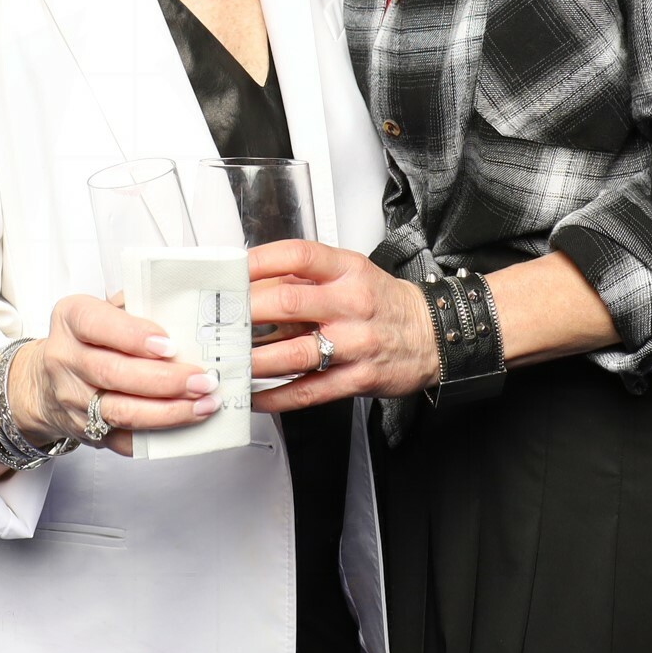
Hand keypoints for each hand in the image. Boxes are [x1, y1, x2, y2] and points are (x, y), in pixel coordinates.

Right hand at [8, 293, 220, 457]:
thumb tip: (184, 312)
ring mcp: (73, 400)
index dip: (134, 336)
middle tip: (202, 380)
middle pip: (114, 373)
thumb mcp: (100, 310)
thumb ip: (134, 307)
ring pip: (121, 411)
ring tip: (204, 404)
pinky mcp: (86, 432)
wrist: (45, 382)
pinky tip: (186, 426)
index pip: (98, 325)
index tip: (170, 345)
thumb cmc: (87, 338)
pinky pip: (124, 440)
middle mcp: (66, 359)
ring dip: (169, 411)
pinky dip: (158, 436)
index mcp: (70, 319)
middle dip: (165, 380)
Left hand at [245, 239, 438, 411]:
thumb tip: (252, 284)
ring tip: (228, 361)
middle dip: (246, 313)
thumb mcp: (351, 274)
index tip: (233, 270)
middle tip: (219, 320)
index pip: (299, 255)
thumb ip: (305, 279)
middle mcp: (351, 304)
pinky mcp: (357, 379)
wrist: (432, 335)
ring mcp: (354, 344)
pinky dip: (276, 397)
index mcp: (348, 271)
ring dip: (253, 360)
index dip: (260, 261)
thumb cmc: (382, 303)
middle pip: (288, 303)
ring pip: (294, 353)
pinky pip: (309, 391)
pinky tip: (254, 395)